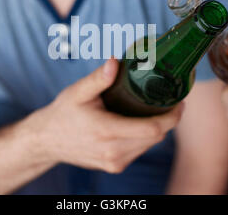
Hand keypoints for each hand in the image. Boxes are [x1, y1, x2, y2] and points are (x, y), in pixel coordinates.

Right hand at [30, 58, 184, 173]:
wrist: (47, 140)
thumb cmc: (63, 114)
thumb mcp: (78, 92)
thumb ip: (98, 78)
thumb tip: (116, 61)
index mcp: (107, 131)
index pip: (152, 129)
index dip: (172, 117)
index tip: (180, 103)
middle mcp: (113, 152)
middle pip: (155, 137)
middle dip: (168, 120)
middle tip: (171, 102)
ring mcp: (114, 162)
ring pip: (149, 146)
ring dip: (157, 129)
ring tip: (157, 110)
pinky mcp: (114, 166)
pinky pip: (139, 151)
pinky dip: (145, 137)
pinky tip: (140, 123)